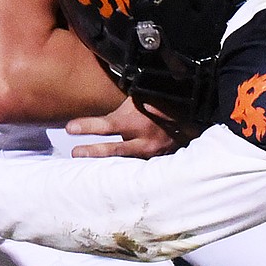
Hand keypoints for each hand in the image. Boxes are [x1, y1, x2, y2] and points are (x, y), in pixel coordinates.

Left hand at [65, 98, 198, 157]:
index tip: (70, 128)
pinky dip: (122, 167)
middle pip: (112, 148)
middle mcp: (142, 138)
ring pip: (122, 159)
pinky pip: (136, 164)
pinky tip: (109, 171)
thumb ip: (128, 102)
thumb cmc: (166, 101)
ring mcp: (149, 152)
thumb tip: (108, 93)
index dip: (87, 126)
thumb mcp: (144, 96)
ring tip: (86, 161)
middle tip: (75, 153)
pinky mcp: (155, 160)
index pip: (107, 125)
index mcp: (137, 120)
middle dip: (91, 151)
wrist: (194, 118)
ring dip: (103, 160)